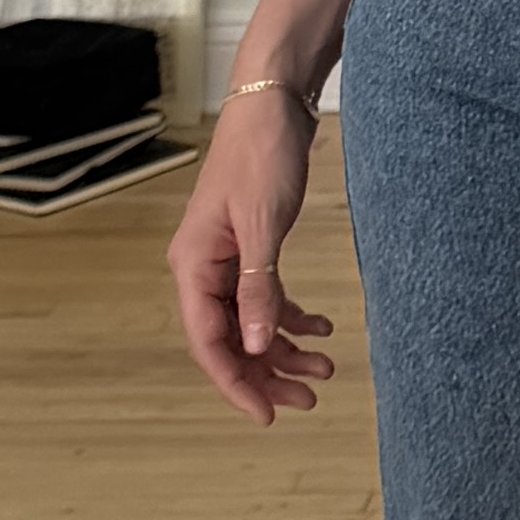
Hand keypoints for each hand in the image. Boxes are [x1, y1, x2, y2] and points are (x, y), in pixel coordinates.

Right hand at [167, 92, 335, 425]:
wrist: (272, 105)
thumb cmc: (261, 155)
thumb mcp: (264, 226)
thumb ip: (258, 287)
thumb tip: (253, 344)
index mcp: (194, 265)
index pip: (209, 342)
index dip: (237, 383)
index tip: (268, 415)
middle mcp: (203, 268)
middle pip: (230, 340)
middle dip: (267, 373)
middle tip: (309, 399)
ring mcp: (227, 259)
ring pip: (250, 323)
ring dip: (284, 350)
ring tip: (325, 370)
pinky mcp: (251, 247)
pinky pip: (266, 297)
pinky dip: (292, 316)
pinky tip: (322, 328)